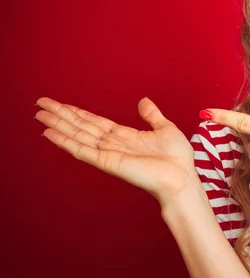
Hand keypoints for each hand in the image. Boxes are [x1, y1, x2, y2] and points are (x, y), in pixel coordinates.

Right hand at [35, 96, 198, 206]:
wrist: (181, 177)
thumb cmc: (177, 158)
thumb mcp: (165, 128)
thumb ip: (151, 115)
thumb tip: (143, 101)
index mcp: (125, 136)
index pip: (94, 121)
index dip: (77, 112)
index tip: (61, 104)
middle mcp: (112, 144)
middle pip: (81, 126)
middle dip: (61, 115)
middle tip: (40, 104)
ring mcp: (108, 153)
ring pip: (77, 135)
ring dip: (58, 125)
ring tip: (39, 114)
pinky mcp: (107, 163)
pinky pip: (82, 150)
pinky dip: (65, 141)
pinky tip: (50, 133)